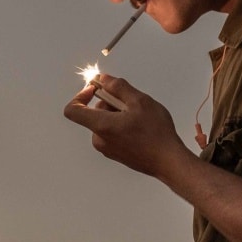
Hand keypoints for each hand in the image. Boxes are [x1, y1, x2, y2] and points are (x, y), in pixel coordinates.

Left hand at [62, 75, 189, 179]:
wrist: (168, 161)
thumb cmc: (156, 134)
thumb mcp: (139, 101)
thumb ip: (118, 87)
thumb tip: (103, 79)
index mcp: (101, 126)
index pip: (72, 110)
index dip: (80, 95)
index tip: (95, 89)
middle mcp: (100, 140)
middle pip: (94, 113)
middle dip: (110, 103)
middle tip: (132, 103)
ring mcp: (107, 149)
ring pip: (104, 122)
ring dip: (118, 114)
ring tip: (139, 117)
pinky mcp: (115, 154)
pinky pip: (112, 133)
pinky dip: (121, 125)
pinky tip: (140, 127)